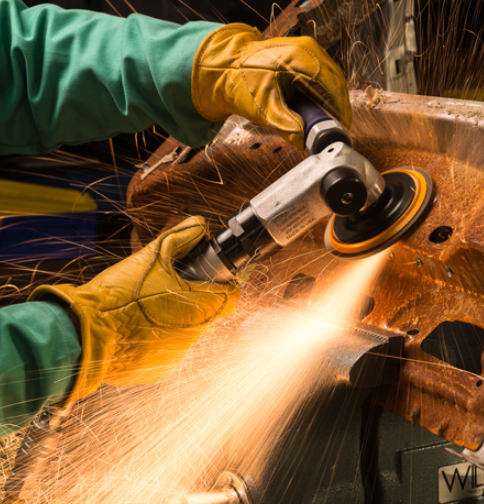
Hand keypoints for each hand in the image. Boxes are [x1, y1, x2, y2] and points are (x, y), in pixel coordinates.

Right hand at [29, 216, 238, 402]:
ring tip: (149, 306)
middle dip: (195, 298)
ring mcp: (176, 355)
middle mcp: (193, 336)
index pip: (231, 296)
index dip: (223, 283)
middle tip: (172, 286)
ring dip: (176, 318)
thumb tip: (199, 224)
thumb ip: (180, 238)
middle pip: (208, 313)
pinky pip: (169, 348)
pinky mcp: (160, 369)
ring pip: (187, 331)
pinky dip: (160, 337)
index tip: (209, 276)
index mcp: (198, 308)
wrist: (85, 332)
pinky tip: (139, 326)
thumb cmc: (118, 296)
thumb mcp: (151, 258)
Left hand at [192, 23, 350, 149]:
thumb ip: (285, 125)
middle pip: (334, 82)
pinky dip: (319, 96)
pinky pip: (318, 79)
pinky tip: (314, 111)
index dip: (340, 110)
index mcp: (302, 57)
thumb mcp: (263, 107)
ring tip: (323, 125)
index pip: (333, 86)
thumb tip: (305, 141)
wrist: (224, 69)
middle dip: (336, 108)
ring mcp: (306, 52)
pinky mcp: (301, 59)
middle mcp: (308, 50)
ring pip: (328, 81)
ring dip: (328, 102)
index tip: (341, 130)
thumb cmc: (241, 82)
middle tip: (333, 131)